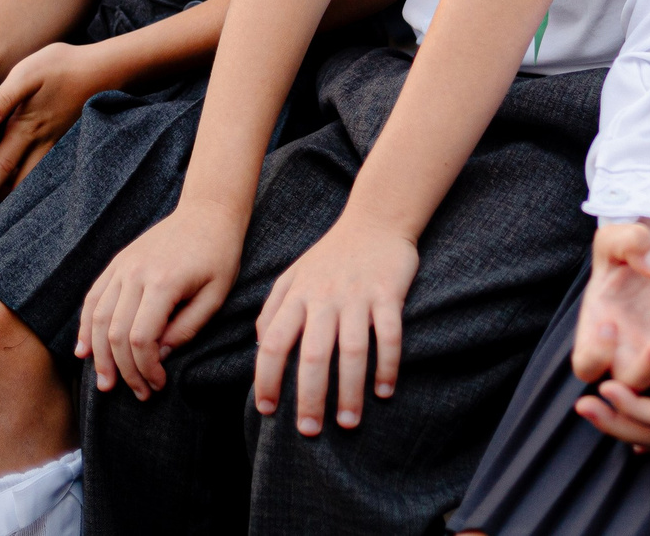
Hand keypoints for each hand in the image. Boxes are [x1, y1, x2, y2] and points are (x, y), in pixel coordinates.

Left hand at [0, 42, 104, 219]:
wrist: (106, 68)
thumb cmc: (63, 66)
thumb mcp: (28, 73)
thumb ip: (2, 98)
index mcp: (25, 126)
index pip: (0, 164)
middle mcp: (40, 140)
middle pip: (17, 179)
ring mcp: (56, 140)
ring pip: (34, 176)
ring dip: (19, 195)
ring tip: (6, 214)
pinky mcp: (66, 137)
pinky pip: (48, 167)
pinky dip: (36, 181)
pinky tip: (32, 188)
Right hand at [78, 204, 241, 400]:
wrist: (208, 211)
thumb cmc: (219, 255)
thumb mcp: (216, 294)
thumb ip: (187, 327)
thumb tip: (158, 355)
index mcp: (163, 282)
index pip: (141, 339)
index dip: (145, 369)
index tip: (158, 384)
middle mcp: (135, 274)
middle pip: (115, 333)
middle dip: (123, 370)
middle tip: (137, 392)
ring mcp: (122, 266)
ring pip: (97, 318)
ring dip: (98, 355)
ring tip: (105, 382)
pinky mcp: (117, 262)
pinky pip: (93, 298)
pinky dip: (84, 326)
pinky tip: (84, 350)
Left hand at [253, 220, 420, 436]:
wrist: (376, 219)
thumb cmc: (331, 254)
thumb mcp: (293, 275)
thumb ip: (273, 308)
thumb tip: (261, 347)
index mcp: (297, 295)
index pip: (273, 342)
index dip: (267, 378)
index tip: (267, 410)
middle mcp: (325, 297)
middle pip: (313, 354)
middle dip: (309, 397)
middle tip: (309, 431)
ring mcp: (358, 296)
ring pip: (352, 351)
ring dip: (350, 391)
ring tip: (348, 423)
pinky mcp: (389, 293)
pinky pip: (389, 335)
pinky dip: (387, 366)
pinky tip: (384, 392)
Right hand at [571, 222, 649, 393]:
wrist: (649, 259)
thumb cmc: (623, 253)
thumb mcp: (616, 239)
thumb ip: (627, 243)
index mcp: (595, 335)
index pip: (586, 363)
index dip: (596, 353)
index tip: (608, 325)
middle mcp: (622, 355)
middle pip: (629, 383)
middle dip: (646, 368)